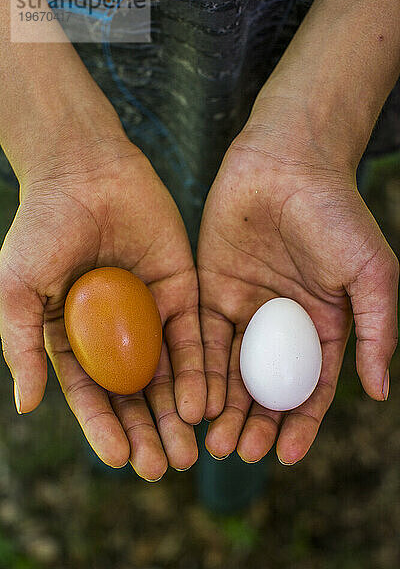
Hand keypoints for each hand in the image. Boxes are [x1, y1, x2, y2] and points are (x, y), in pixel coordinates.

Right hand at [0, 135, 205, 480]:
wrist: (85, 170)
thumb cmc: (43, 226)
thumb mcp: (18, 287)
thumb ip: (21, 344)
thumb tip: (28, 406)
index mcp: (74, 336)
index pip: (91, 394)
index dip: (104, 428)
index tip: (122, 460)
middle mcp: (116, 331)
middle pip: (134, 392)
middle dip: (148, 431)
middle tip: (164, 467)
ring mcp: (150, 312)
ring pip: (168, 372)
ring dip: (177, 412)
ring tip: (189, 450)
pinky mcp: (183, 290)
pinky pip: (193, 337)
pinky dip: (199, 370)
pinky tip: (204, 402)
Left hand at [198, 94, 398, 465]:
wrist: (287, 162)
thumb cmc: (336, 213)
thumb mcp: (371, 272)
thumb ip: (378, 330)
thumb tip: (380, 390)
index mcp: (322, 326)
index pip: (310, 388)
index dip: (300, 423)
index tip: (286, 454)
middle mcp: (281, 325)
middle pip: (265, 387)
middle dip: (253, 422)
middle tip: (237, 452)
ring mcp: (245, 309)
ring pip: (231, 370)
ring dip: (222, 406)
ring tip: (212, 440)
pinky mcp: (210, 289)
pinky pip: (203, 337)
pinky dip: (199, 369)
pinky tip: (193, 398)